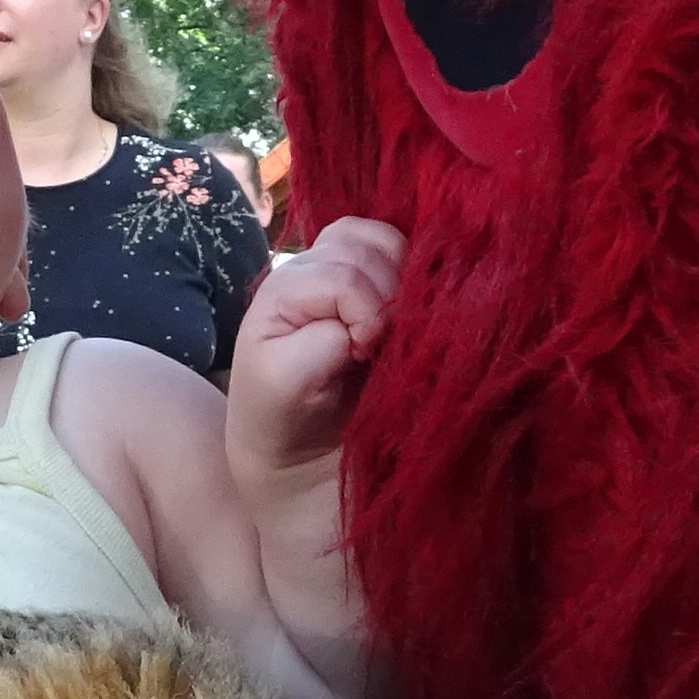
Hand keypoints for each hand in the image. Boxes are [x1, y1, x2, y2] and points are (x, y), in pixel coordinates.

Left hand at [231, 217, 401, 486]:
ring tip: (394, 327)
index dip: (364, 314)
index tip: (361, 357)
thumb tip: (377, 319)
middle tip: (380, 344)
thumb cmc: (287, 422)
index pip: (343, 277)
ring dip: (402, 276)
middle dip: (385, 293)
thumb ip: (324, 340)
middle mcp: (310, 269)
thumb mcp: (287, 383)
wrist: (302, 458)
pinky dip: (414, 271)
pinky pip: (403, 252)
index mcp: (283, 289)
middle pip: (365, 246)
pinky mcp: (377, 284)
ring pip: (386, 240)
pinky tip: (410, 312)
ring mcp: (344, 271)